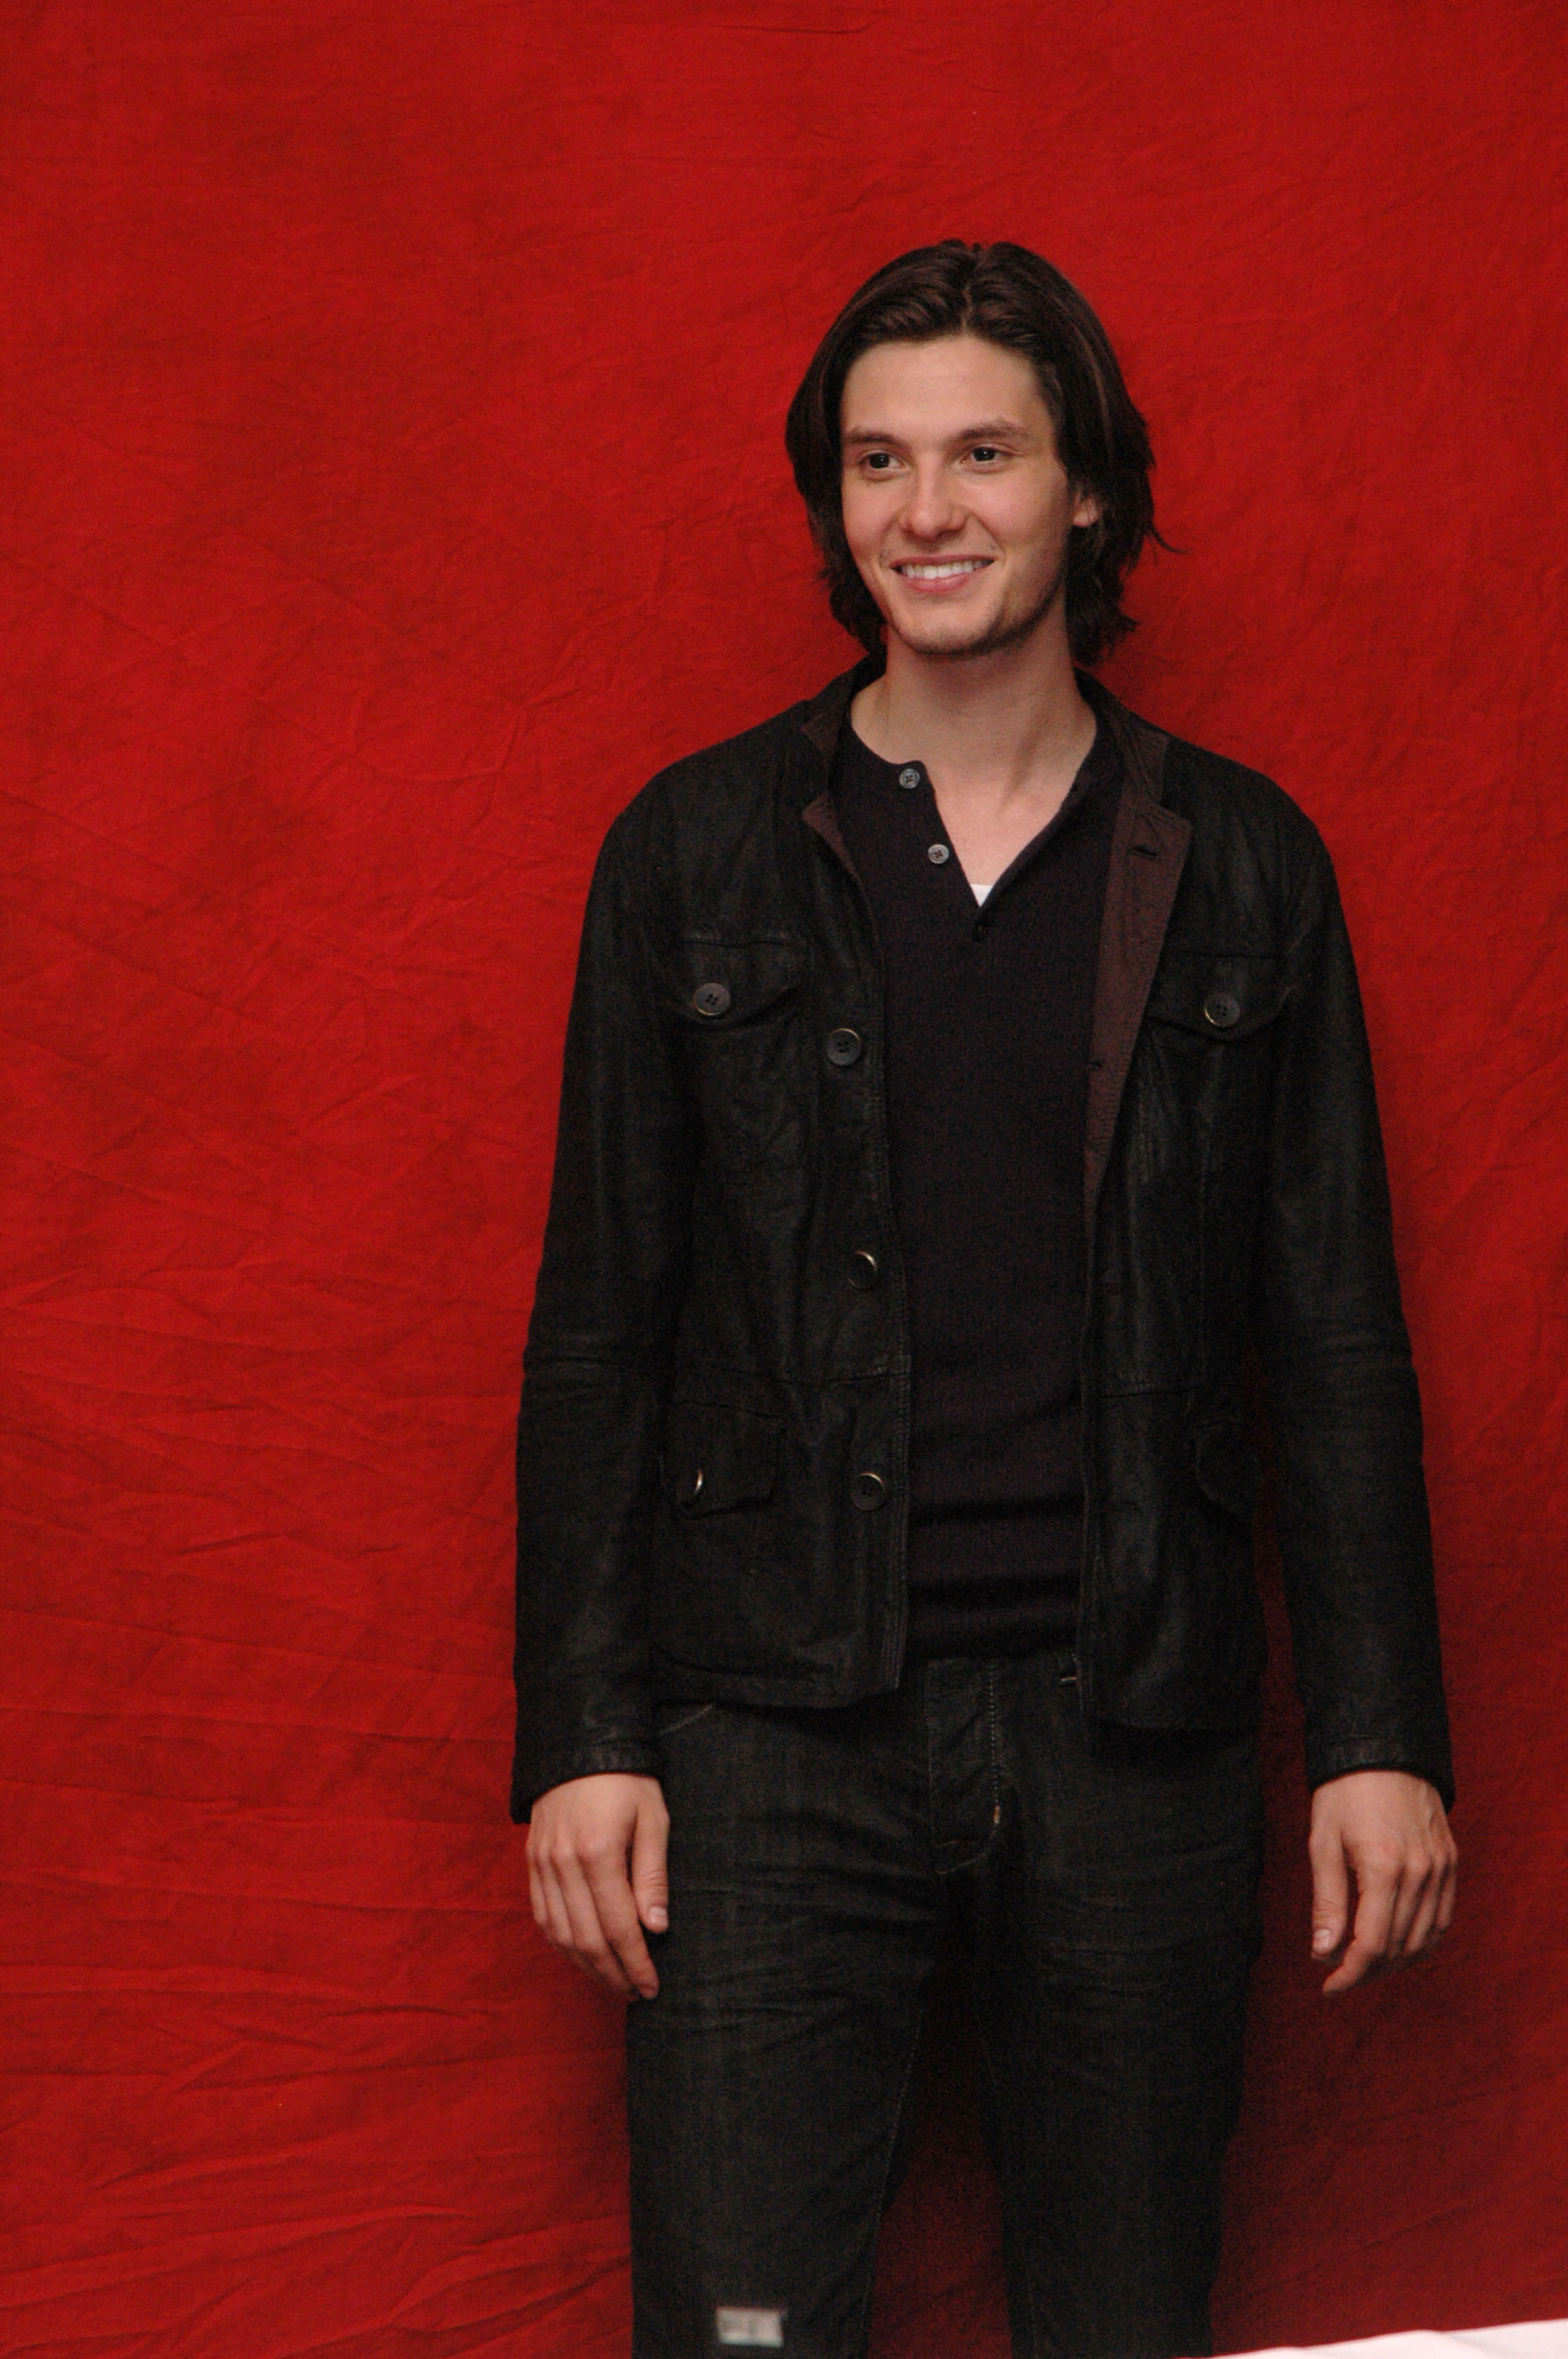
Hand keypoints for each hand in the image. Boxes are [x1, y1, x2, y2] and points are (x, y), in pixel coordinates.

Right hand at [527, 1772, 669, 1998]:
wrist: (578, 1744)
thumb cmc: (626, 1780)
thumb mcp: (653, 1817)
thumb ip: (652, 1875)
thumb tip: (656, 1928)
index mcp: (597, 1851)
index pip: (617, 1927)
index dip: (636, 1963)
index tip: (652, 1986)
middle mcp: (562, 1863)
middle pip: (587, 1940)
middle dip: (614, 1973)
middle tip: (637, 1992)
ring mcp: (541, 1864)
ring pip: (561, 1935)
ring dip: (587, 1966)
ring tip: (614, 1980)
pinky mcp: (531, 1862)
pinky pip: (543, 1917)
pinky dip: (563, 1944)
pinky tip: (583, 1955)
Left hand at [1308, 1768, 1455, 1994]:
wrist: (1385, 1749)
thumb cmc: (1345, 1792)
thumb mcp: (1322, 1841)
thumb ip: (1326, 1901)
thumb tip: (1322, 1953)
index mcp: (1384, 1869)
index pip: (1372, 1945)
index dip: (1349, 1974)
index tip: (1328, 1986)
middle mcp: (1421, 1874)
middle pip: (1399, 1948)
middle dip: (1368, 1972)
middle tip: (1339, 1976)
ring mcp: (1441, 1869)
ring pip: (1425, 1940)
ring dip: (1395, 1963)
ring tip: (1365, 1966)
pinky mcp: (1451, 1863)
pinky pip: (1443, 1919)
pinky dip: (1422, 1942)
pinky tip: (1399, 1946)